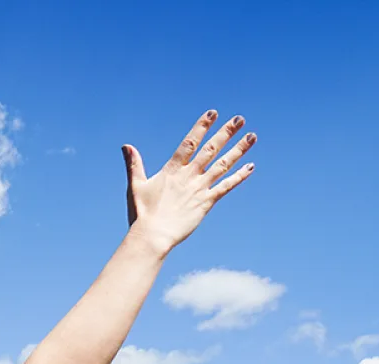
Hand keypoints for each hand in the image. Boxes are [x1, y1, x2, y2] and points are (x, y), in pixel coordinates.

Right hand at [123, 110, 255, 256]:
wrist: (153, 236)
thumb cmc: (141, 213)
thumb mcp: (136, 186)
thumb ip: (134, 164)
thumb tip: (126, 146)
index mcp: (172, 170)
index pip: (190, 143)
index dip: (201, 127)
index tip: (213, 113)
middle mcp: (189, 176)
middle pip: (211, 149)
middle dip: (226, 133)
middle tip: (240, 119)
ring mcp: (199, 189)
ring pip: (223, 165)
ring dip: (238, 150)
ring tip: (252, 136)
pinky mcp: (206, 203)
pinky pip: (226, 187)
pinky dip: (239, 176)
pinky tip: (250, 166)